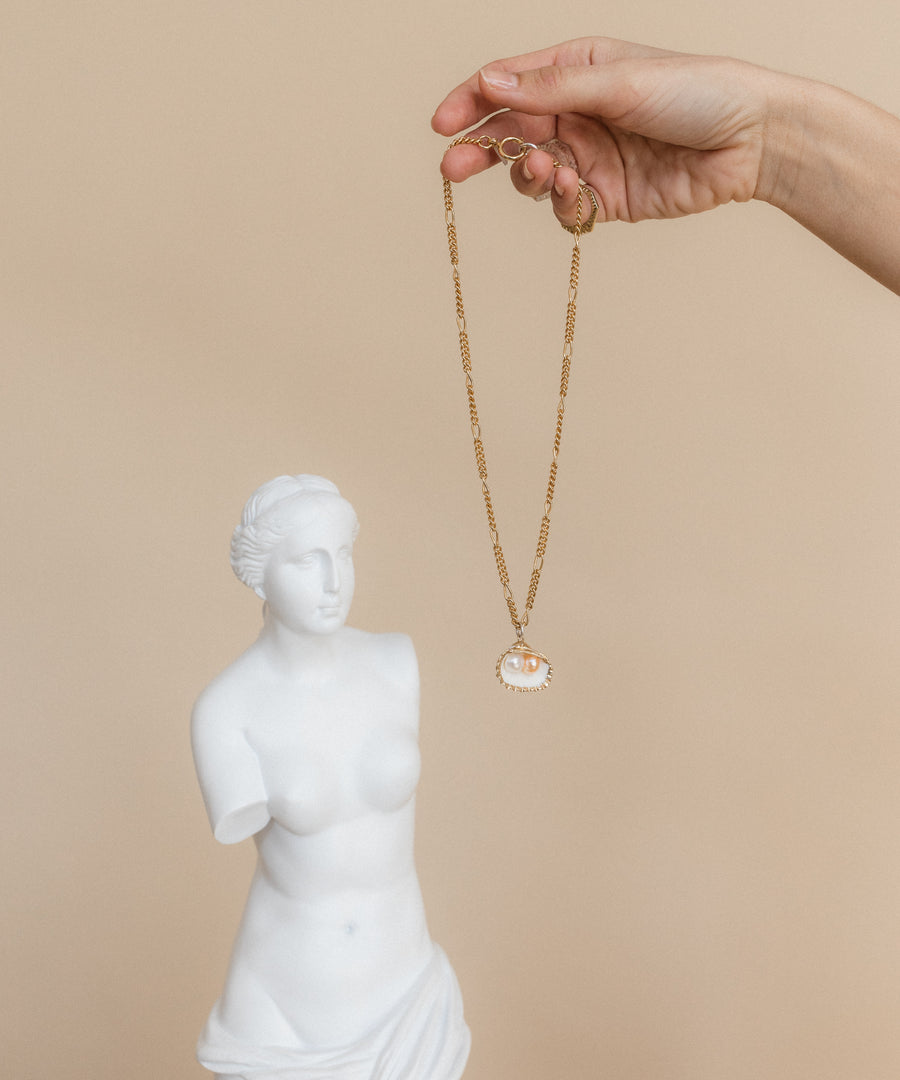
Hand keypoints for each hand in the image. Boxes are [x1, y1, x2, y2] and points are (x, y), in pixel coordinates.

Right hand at [432, 37, 772, 229]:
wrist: (751, 142)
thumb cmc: (695, 92)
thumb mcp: (616, 82)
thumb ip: (550, 91)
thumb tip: (489, 85)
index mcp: (575, 72)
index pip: (507, 86)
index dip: (470, 103)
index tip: (442, 125)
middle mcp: (576, 115)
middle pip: (510, 135)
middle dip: (480, 151)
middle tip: (453, 168)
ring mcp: (589, 158)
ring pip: (531, 176)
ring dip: (528, 177)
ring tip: (547, 172)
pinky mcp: (605, 198)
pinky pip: (564, 208)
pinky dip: (559, 204)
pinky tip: (572, 191)